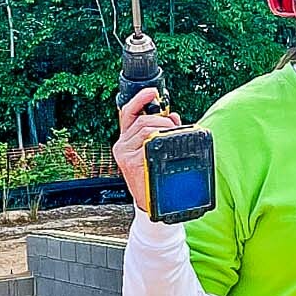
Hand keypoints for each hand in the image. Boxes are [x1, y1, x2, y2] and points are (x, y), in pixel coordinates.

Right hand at [112, 87, 183, 213]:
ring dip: (164, 129)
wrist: (152, 203)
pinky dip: (160, 141)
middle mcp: (121, 145)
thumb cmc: (155, 176)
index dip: (140, 99)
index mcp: (126, 140)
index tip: (153, 91)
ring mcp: (124, 154)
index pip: (129, 113)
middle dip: (162, 119)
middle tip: (174, 127)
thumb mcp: (156, 150)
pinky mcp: (130, 162)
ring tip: (173, 138)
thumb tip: (172, 115)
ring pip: (146, 129)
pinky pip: (148, 143)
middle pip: (142, 120)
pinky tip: (165, 148)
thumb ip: (161, 131)